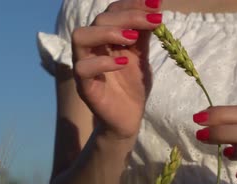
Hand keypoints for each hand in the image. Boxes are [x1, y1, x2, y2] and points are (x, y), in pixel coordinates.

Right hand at [71, 0, 162, 139]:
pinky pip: (82, 68)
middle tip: (152, 21)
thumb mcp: (141, 56)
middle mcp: (91, 48)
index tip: (156, 4)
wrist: (129, 118)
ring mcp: (84, 66)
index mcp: (104, 38)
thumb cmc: (132, 87)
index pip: (112, 12)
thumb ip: (144, 34)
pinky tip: (124, 63)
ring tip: (132, 38)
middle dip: (127, 16)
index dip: (132, 4)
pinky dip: (103, 62)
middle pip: (99, 20)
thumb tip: (155, 7)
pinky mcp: (84, 86)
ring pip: (80, 36)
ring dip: (107, 32)